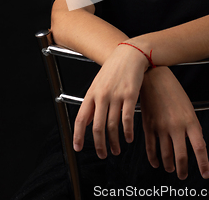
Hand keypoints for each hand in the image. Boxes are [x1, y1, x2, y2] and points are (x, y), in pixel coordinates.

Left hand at [73, 43, 148, 157]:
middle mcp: (102, 96)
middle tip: (102, 154)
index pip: (81, 118)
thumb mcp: (98, 83)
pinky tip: (128, 138)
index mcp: (92, 93)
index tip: (78, 148)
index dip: (78, 135)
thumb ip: (92, 103)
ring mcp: (116, 96)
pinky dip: (127, 132)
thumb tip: (87, 121)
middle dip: (99, 145)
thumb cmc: (114, 69)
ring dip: (114, 142)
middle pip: (97, 127)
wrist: (130, 54)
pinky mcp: (130, 96)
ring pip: (112, 126)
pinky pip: (127, 119)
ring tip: (117, 149)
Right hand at [140, 66, 208, 180]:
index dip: (203, 164)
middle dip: (183, 171)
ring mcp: (161, 127)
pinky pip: (151, 148)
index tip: (205, 174)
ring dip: (169, 166)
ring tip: (171, 169)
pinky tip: (156, 163)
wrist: (154, 77)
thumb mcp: (188, 106)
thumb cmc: (173, 90)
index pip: (200, 147)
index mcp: (190, 120)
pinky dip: (154, 159)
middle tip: (183, 176)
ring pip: (166, 156)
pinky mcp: (148, 126)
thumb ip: (193, 125)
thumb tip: (198, 142)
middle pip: (181, 157)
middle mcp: (176, 126)